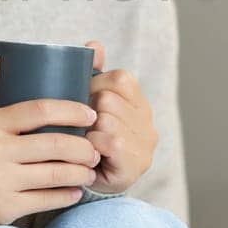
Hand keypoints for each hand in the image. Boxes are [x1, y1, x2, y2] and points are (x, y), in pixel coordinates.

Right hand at [0, 54, 103, 224]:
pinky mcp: (6, 208)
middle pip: (54, 144)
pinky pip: (47, 200)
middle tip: (95, 146)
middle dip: (83, 145)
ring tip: (90, 166)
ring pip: (56, 173)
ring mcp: (0, 182)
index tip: (88, 112)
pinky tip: (76, 190)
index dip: (70, 110)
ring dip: (81, 171)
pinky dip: (67, 195)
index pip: (38, 111)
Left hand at [83, 41, 156, 193]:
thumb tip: (94, 44)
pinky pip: (107, 141)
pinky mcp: (135, 163)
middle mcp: (147, 120)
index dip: (95, 85)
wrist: (92, 183)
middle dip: (87, 110)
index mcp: (139, 102)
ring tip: (83, 140)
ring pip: (106, 118)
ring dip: (86, 130)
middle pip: (109, 98)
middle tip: (80, 125)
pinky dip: (91, 145)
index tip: (84, 100)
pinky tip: (87, 153)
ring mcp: (145, 143)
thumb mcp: (91, 103)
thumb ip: (93, 72)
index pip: (120, 78)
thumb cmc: (89, 139)